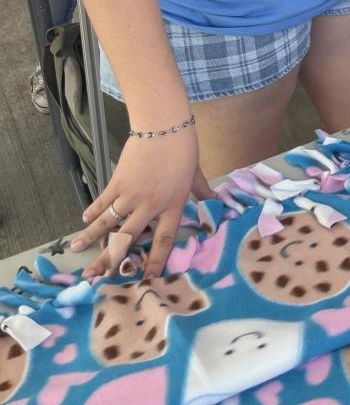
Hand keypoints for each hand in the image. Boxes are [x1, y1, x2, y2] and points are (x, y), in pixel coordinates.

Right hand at [70, 127, 214, 278]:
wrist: (163, 125)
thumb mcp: (196, 173)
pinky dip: (93, 211)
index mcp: (173, 205)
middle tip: (96, 274)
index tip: (147, 278)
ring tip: (76, 249)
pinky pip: (103, 202)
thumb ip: (202, 191)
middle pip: (128, 239)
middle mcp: (150, 206)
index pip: (164, 240)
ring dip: (91, 237)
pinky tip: (84, 219)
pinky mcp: (118, 182)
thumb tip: (217, 201)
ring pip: (108, 223)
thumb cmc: (183, 148)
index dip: (156, 261)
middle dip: (110, 259)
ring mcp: (131, 195)